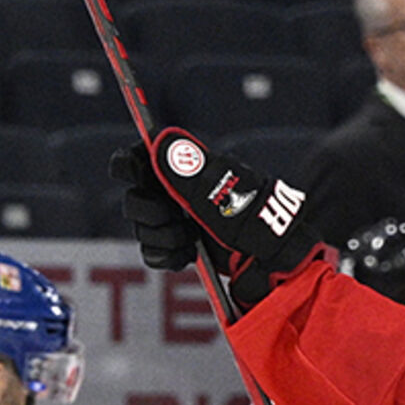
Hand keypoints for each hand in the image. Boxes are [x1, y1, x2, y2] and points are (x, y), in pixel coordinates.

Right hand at [110, 130, 326, 310]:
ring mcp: (180, 223)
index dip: (131, 161)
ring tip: (188, 240)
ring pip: (142, 227)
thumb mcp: (222, 194)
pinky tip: (187, 255)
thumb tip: (158, 140)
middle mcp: (181, 194)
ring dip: (161, 235)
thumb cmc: (257, 223)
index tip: (130, 171)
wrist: (274, 264)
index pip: (146, 155)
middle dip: (148, 209)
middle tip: (170, 216)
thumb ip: (187, 171)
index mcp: (191, 169)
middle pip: (136, 195)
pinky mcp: (181, 250)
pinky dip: (166, 255)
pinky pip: (153, 252)